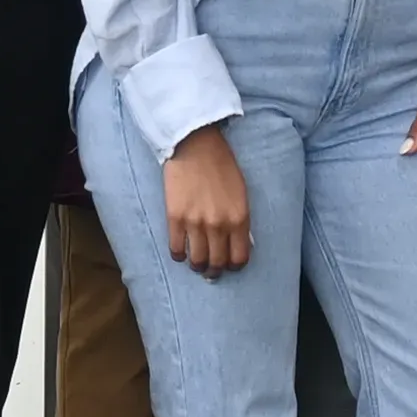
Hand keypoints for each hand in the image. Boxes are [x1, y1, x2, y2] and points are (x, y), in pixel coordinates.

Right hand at [160, 124, 253, 275]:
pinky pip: (176, 248)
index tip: (229, 266)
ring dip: (197, 266)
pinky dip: (178, 255)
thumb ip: (240, 220)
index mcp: (239, 218)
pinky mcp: (175, 218)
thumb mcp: (241, 193)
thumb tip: (238, 243)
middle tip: (211, 271)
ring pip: (197, 261)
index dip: (234, 266)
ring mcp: (195, 223)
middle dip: (215, 271)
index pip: (239, 258)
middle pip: (218, 263)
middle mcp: (219, 225)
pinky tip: (180, 252)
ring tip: (196, 263)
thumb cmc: (222, 166)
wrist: (196, 146)